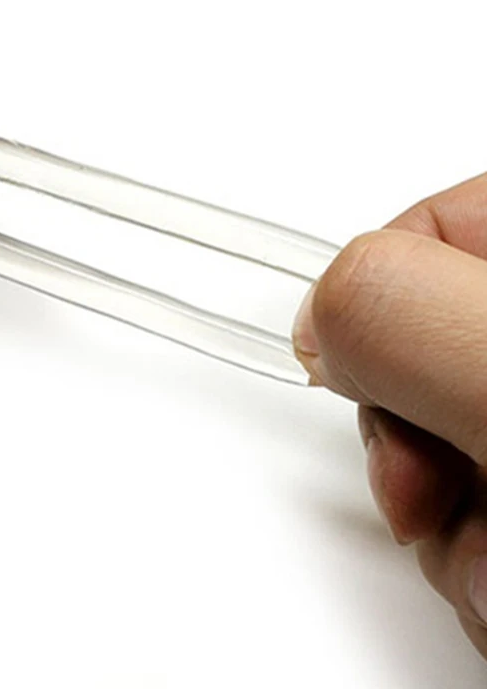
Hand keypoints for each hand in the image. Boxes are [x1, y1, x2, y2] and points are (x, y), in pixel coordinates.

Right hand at [292, 175, 486, 657]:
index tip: (346, 367)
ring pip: (443, 447)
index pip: (432, 226)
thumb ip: (400, 315)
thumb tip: (322, 315)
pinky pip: (480, 516)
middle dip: (407, 442)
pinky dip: (480, 568)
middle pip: (426, 354)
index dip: (374, 299)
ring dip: (446, 527)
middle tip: (435, 491)